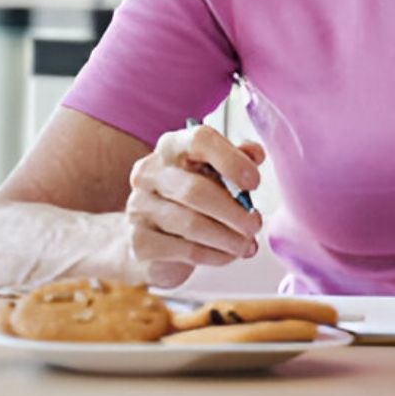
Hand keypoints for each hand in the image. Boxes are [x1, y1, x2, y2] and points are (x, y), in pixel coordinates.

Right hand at [126, 122, 264, 288]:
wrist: (152, 240)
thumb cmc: (191, 200)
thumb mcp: (216, 173)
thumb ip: (237, 159)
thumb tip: (255, 153)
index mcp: (172, 147)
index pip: (199, 140)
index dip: (231, 160)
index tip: (254, 181)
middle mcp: (150, 173)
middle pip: (195, 190)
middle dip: (233, 211)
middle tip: (255, 224)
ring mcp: (139, 207)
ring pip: (191, 224)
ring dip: (227, 238)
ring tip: (246, 244)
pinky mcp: (139, 242)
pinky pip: (185, 250)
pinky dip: (214, 255)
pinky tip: (227, 255)